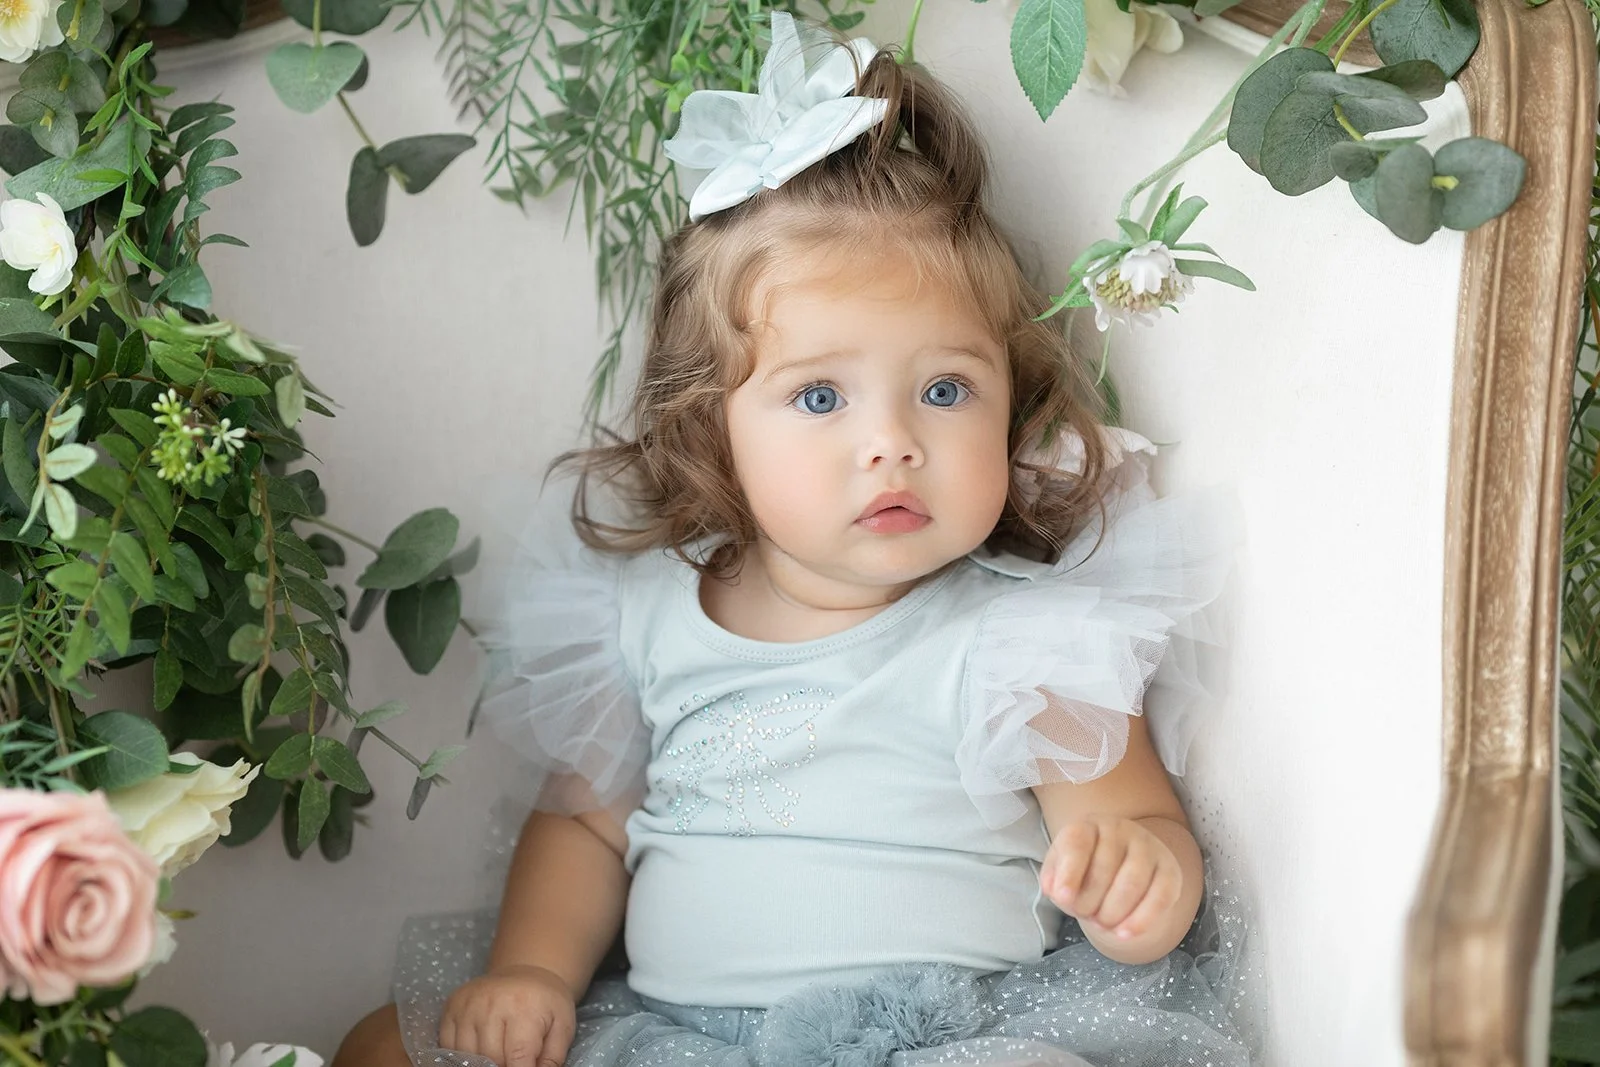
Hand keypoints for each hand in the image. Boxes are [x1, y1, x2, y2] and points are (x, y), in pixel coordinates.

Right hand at [439, 963, 576, 1066]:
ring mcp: (468, 1004)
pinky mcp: (451, 1006)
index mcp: (524, 1008)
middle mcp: (491, 1004)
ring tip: (500, 1050)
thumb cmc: (546, 1003)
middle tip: (514, 1058)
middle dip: (503, 1065)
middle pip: (491, 1059)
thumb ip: (552, 1059)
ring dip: (483, 1060)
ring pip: (468, 1055)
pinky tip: (480, 1045)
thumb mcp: (562, 1027)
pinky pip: (449, 1045)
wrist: (526, 971)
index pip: (517, 1058)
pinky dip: (463, 1053)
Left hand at [1039, 815, 1184, 942]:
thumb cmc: (1086, 869)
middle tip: (1084, 914)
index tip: (1062, 898)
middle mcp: (1120, 830)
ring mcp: (1148, 848)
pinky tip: (1124, 933)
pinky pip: (1160, 897)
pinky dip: (1142, 920)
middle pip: (1104, 869)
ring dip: (1112, 913)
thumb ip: (1053, 878)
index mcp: (1088, 825)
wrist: (1123, 866)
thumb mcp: (1061, 868)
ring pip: (1132, 884)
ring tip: (1102, 923)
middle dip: (1088, 902)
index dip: (1069, 872)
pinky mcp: (1170, 871)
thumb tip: (1055, 890)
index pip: (1077, 843)